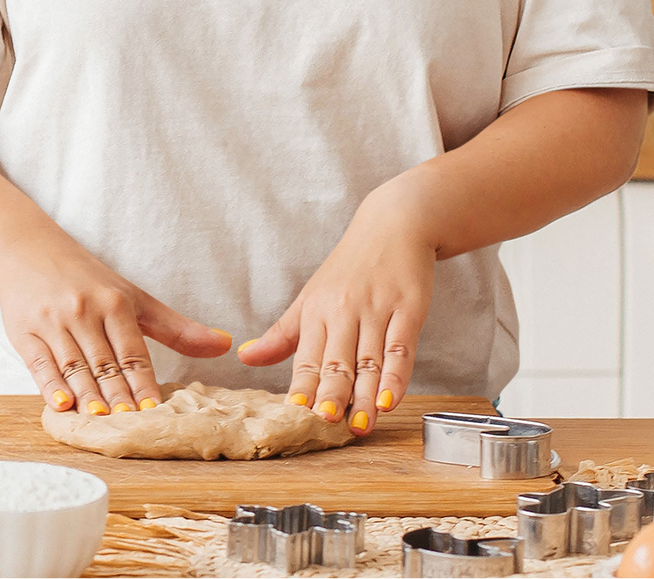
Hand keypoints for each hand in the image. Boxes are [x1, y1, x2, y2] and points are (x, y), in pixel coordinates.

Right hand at [0, 221, 230, 414]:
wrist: (28, 253)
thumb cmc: (88, 281)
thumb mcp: (133, 297)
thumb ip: (175, 328)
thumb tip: (224, 345)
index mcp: (115, 302)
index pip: (134, 352)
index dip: (145, 384)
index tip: (156, 412)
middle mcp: (85, 311)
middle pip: (105, 363)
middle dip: (118, 396)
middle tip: (132, 426)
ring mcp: (53, 321)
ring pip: (74, 366)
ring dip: (88, 396)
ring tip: (101, 422)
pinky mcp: (24, 332)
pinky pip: (39, 364)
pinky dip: (50, 385)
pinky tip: (61, 405)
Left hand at [236, 183, 435, 435]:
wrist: (393, 224)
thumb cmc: (350, 267)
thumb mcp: (311, 297)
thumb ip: (282, 335)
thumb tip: (245, 357)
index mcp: (316, 310)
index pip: (306, 357)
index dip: (302, 387)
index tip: (294, 415)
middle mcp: (344, 310)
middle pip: (337, 361)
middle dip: (332, 396)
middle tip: (326, 426)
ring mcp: (377, 309)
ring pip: (369, 360)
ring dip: (364, 396)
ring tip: (359, 427)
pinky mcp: (408, 309)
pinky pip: (400, 348)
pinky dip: (395, 377)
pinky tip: (389, 400)